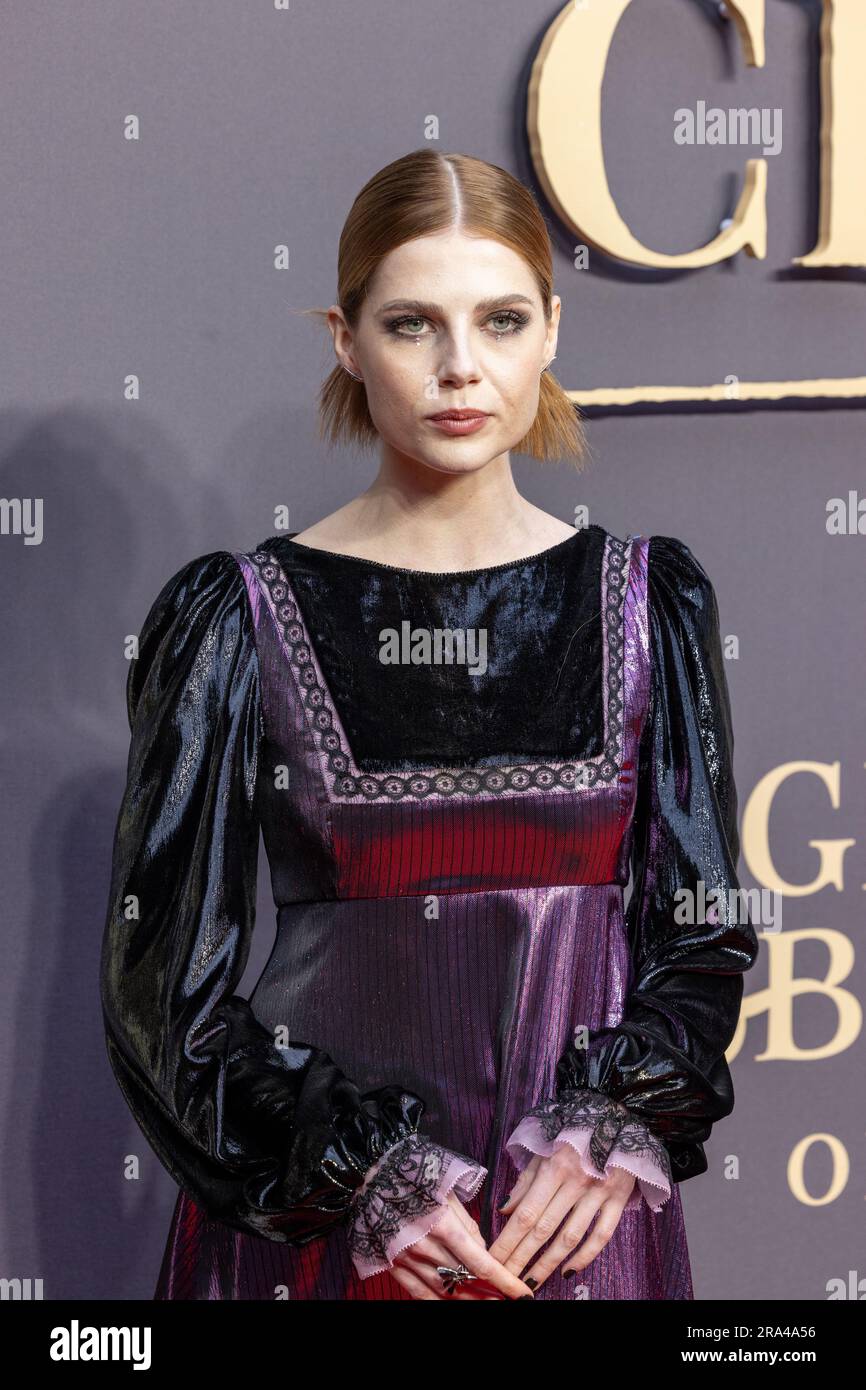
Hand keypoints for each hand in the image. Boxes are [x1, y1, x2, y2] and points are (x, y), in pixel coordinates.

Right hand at [387, 1192, 536, 1300]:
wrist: (368, 1177)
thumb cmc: (412, 1177)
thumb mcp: (447, 1191)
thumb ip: (467, 1225)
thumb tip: (482, 1253)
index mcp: (443, 1224)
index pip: (482, 1263)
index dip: (505, 1282)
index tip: (523, 1294)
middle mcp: (426, 1247)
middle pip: (466, 1282)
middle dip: (491, 1294)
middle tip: (508, 1300)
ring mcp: (408, 1260)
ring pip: (445, 1292)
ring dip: (469, 1300)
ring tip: (487, 1302)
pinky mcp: (393, 1266)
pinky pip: (419, 1293)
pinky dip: (438, 1302)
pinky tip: (454, 1305)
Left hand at [488, 1145, 634, 1290]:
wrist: (617, 1121)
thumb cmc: (574, 1136)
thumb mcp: (546, 1150)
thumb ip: (526, 1181)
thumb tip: (504, 1210)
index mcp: (553, 1167)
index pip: (525, 1213)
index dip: (508, 1241)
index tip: (494, 1261)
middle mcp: (575, 1181)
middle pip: (544, 1228)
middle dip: (522, 1258)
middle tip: (507, 1280)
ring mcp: (599, 1192)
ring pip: (570, 1237)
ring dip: (548, 1263)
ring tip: (531, 1282)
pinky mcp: (619, 1200)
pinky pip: (601, 1235)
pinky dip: (585, 1257)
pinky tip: (567, 1271)